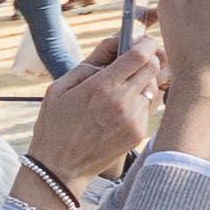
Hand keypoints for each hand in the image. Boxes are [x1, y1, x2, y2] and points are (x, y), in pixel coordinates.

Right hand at [24, 34, 166, 184]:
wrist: (59, 167)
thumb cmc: (55, 123)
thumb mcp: (61, 87)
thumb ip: (90, 62)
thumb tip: (115, 42)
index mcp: (101, 86)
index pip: (140, 55)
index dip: (145, 43)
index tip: (142, 42)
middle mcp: (121, 102)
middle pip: (154, 68)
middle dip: (149, 59)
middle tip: (138, 60)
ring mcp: (133, 120)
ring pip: (155, 87)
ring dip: (146, 81)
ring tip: (127, 85)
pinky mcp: (138, 134)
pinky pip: (150, 108)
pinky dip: (143, 101)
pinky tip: (125, 105)